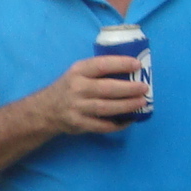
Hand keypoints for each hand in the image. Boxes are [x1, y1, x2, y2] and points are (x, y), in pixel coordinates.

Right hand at [33, 56, 148, 135]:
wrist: (46, 109)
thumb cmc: (69, 87)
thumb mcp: (77, 73)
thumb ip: (98, 71)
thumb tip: (131, 70)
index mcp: (78, 71)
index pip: (101, 65)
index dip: (120, 64)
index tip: (137, 64)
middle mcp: (77, 88)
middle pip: (106, 88)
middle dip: (128, 88)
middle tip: (144, 88)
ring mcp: (77, 107)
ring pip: (106, 108)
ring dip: (126, 106)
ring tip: (141, 103)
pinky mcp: (79, 124)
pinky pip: (102, 126)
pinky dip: (118, 124)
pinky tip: (129, 120)